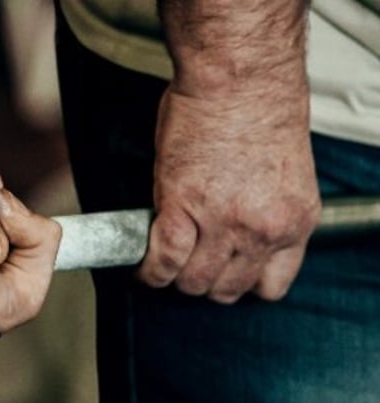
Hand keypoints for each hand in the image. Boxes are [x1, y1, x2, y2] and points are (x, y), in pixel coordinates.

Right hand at [138, 84, 320, 303]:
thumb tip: (232, 236)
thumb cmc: (260, 109)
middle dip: (205, 281)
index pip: (270, 287)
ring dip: (175, 277)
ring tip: (164, 262)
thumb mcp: (282, 175)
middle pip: (226, 289)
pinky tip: (144, 267)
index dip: (242, 283)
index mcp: (294, 221)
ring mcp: (222, 224)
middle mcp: (262, 230)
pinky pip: (163, 262)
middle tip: (190, 262)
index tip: (226, 272)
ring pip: (193, 282)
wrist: (240, 77)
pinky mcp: (181, 210)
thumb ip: (263, 212)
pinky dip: (149, 271)